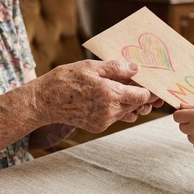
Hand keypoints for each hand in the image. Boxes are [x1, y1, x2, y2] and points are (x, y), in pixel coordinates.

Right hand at [32, 60, 159, 132]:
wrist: (43, 101)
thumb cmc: (65, 80)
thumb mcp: (90, 66)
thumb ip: (116, 68)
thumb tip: (136, 69)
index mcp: (110, 94)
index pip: (142, 96)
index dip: (148, 89)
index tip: (149, 82)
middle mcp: (109, 111)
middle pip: (137, 105)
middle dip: (138, 94)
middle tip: (134, 82)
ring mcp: (103, 121)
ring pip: (126, 112)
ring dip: (126, 101)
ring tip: (116, 88)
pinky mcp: (97, 127)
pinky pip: (115, 117)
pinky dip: (115, 108)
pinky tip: (104, 97)